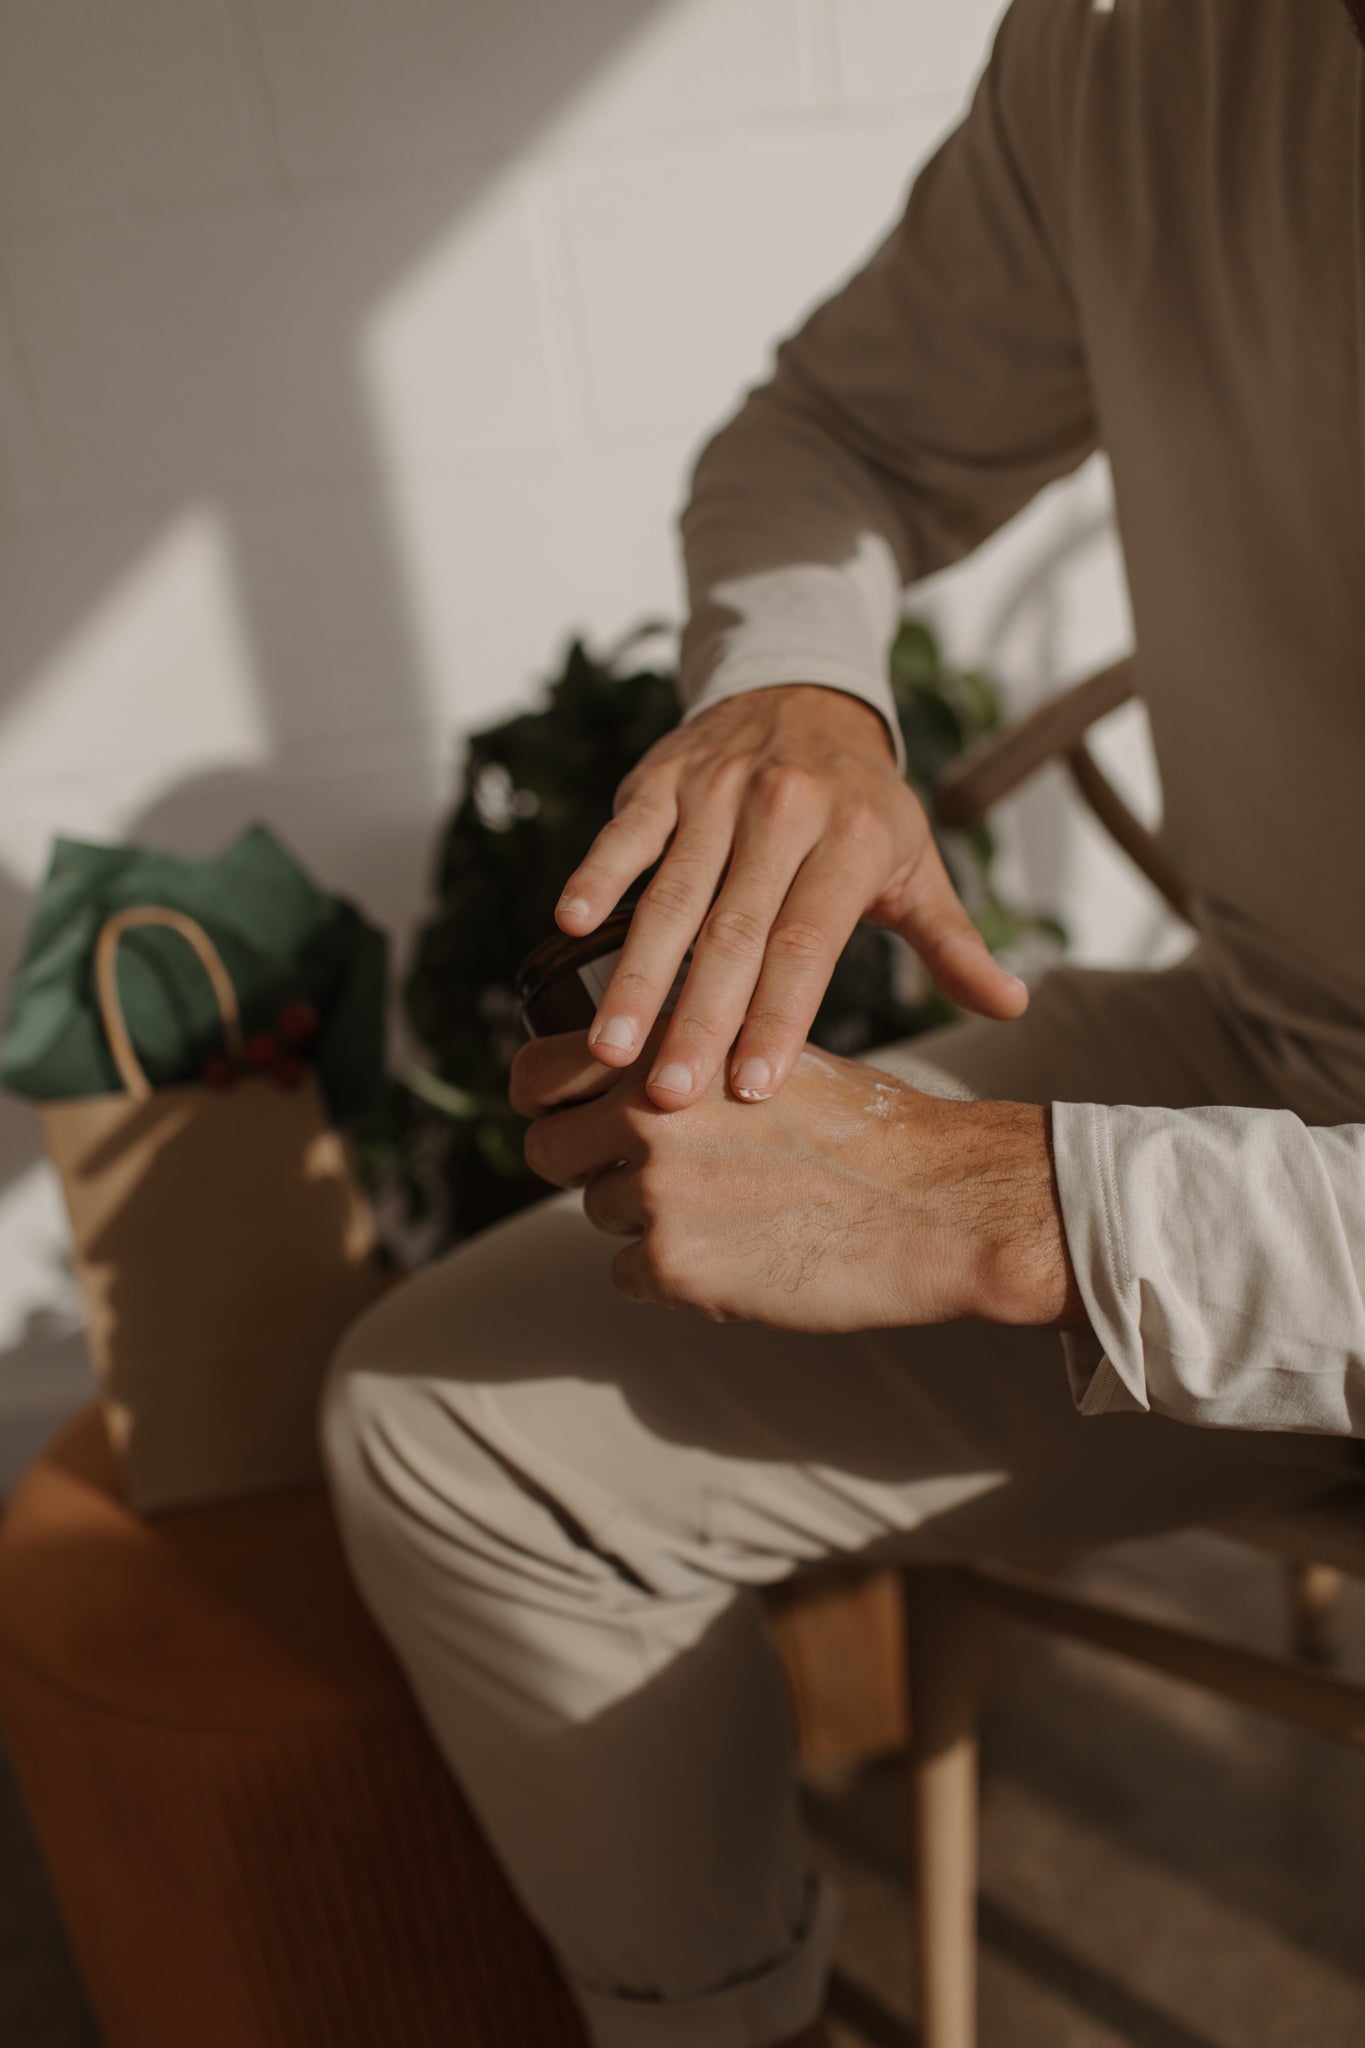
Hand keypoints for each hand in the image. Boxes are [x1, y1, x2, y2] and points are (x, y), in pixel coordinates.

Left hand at [513, 1031, 1083, 1332]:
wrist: (932, 1201)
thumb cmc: (862, 1129)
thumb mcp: (765, 1054)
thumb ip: (684, 1064)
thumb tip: (614, 1085)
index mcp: (666, 1051)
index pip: (537, 1074)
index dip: (541, 1101)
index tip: (556, 1116)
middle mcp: (644, 1114)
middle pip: (545, 1151)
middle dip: (583, 1167)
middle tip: (645, 1179)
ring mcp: (653, 1192)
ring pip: (597, 1213)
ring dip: (645, 1220)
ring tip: (731, 1211)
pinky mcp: (672, 1264)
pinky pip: (628, 1275)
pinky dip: (671, 1276)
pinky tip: (738, 1256)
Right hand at [554, 685, 1026, 1111]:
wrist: (804, 694)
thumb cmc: (860, 806)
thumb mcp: (913, 863)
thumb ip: (952, 941)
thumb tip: (1011, 1005)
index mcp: (851, 840)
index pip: (808, 945)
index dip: (779, 1018)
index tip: (752, 1088)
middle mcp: (783, 811)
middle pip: (734, 932)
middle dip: (698, 1019)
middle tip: (670, 1096)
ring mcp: (716, 792)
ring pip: (671, 895)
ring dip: (636, 974)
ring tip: (611, 1047)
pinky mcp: (662, 779)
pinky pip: (626, 834)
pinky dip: (597, 876)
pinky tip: (567, 928)